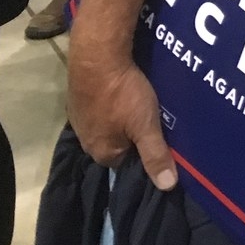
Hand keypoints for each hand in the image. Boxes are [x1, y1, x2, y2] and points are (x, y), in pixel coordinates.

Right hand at [67, 49, 176, 190]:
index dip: (145, 153)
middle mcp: (87, 141)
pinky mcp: (78, 100)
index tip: (160, 140)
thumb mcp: (145, 126)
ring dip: (121, 120)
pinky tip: (121, 95)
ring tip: (138, 107)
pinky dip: (110, 105)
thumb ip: (155, 155)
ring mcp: (80, 120)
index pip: (128, 164)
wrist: (96, 58)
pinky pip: (99, 109)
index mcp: (102, 153)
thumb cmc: (123, 95)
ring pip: (108, 126)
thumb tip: (167, 186)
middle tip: (151, 120)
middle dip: (133, 136)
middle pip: (117, 145)